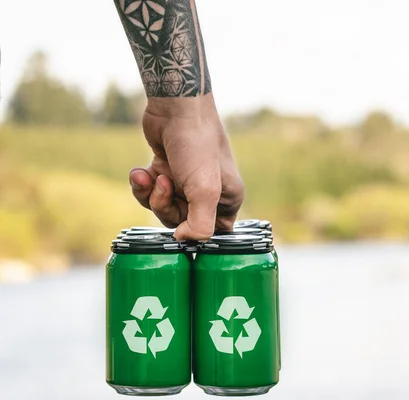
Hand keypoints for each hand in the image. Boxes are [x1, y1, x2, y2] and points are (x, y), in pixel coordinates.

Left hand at [129, 96, 243, 239]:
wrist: (175, 107)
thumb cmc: (196, 145)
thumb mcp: (204, 190)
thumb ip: (200, 225)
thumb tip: (184, 241)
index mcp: (226, 199)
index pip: (213, 233)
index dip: (195, 233)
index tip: (182, 225)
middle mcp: (208, 193)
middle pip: (180, 222)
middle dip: (165, 206)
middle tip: (164, 185)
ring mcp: (185, 182)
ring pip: (161, 207)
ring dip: (150, 194)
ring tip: (150, 175)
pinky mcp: (166, 171)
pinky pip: (149, 191)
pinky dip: (141, 184)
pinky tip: (140, 171)